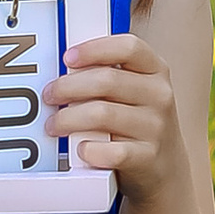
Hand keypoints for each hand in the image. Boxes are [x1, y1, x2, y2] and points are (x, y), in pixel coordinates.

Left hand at [45, 31, 182, 200]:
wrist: (165, 166)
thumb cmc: (136, 122)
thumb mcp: (133, 90)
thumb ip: (107, 75)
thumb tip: (63, 70)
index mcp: (155, 70)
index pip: (128, 47)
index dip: (94, 49)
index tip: (68, 58)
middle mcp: (160, 95)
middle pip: (106, 80)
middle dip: (67, 87)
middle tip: (49, 96)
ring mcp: (156, 127)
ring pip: (102, 114)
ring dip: (68, 119)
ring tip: (54, 125)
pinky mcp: (148, 157)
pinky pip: (111, 151)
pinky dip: (89, 150)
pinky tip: (81, 149)